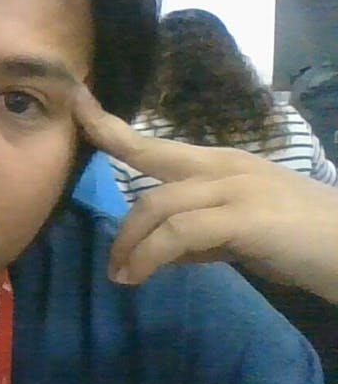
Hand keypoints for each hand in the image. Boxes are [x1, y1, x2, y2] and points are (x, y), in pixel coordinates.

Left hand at [72, 86, 337, 303]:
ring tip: (121, 275)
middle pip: (148, 159)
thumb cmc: (306, 243)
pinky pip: (179, 233)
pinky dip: (151, 255)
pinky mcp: (245, 216)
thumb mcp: (243, 236)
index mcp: (222, 164)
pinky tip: (140, 275)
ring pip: (157, 205)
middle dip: (109, 176)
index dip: (111, 126)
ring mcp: (236, 186)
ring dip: (130, 243)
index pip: (156, 142)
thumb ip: (201, 237)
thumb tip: (160, 253)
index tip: (77, 108)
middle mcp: (225, 165)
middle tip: (96, 237)